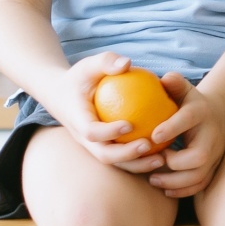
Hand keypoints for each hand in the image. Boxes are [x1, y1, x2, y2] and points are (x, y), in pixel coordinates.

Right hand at [46, 51, 167, 175]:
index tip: (130, 124)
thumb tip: (127, 63)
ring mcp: (93, 146)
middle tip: (149, 145)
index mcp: (77, 119)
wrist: (62, 96)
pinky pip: (122, 159)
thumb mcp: (89, 65)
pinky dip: (140, 160)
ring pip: (114, 162)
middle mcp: (83, 138)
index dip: (108, 132)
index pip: (91, 131)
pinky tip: (162, 154)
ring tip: (161, 159)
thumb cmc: (80, 78)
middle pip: (103, 154)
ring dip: (137, 164)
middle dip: (126, 155)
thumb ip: (106, 61)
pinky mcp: (103, 148)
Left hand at [145, 72, 224, 199]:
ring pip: (200, 175)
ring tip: (153, 179)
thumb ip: (174, 83)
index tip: (153, 135)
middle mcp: (212, 135)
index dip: (172, 127)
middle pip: (199, 155)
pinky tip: (164, 189)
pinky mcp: (214, 167)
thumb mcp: (184, 90)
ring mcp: (215, 153)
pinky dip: (183, 191)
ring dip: (176, 181)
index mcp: (201, 112)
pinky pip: (202, 185)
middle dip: (175, 163)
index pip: (189, 119)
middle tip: (155, 161)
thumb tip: (162, 78)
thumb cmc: (190, 102)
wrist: (219, 114)